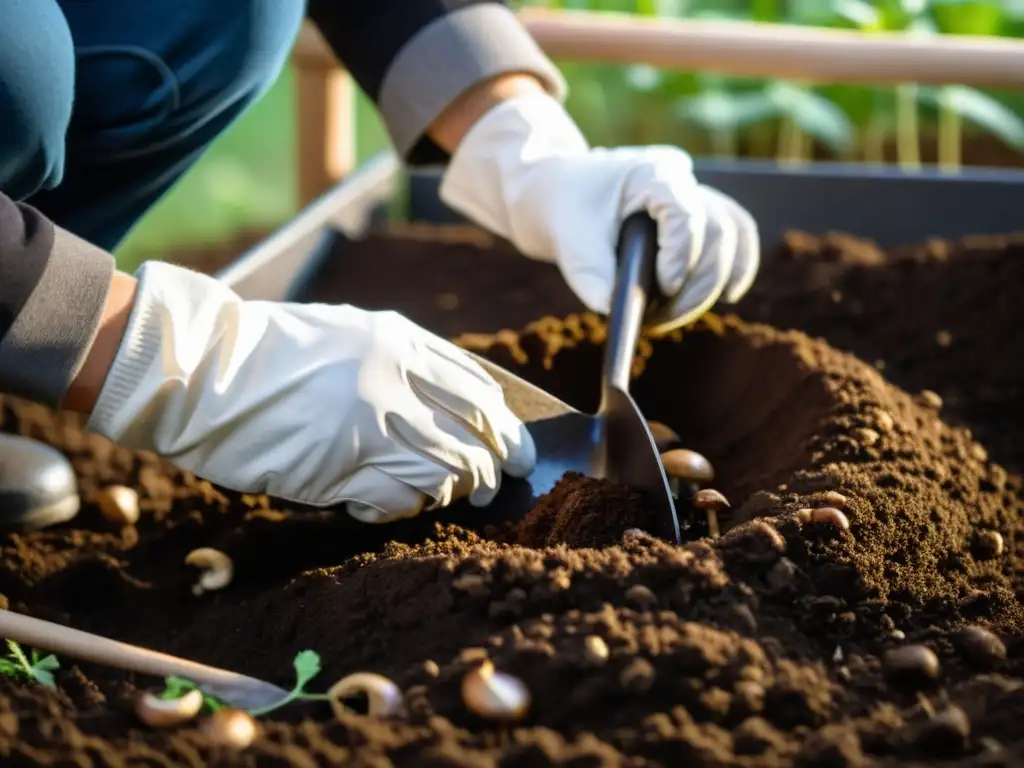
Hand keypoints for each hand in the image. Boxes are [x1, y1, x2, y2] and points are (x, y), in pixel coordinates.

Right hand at [85, 262, 534, 522]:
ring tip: (442, 497)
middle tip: (494, 487)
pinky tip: (384, 505)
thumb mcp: (352, 334)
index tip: (516, 449)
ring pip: (445, 473)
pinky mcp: (342, 467)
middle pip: (473, 436)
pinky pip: (397, 500)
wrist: (204, 370)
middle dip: (493, 467)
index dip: (506, 427)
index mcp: (401, 343)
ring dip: (451, 492)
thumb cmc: (274, 353)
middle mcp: (396, 381)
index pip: (479, 392)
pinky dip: (401, 508)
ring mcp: (371, 425)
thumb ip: (405, 362)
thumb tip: (455, 405)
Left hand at [440, 91, 758, 333]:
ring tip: (676, 314)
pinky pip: (730, 233)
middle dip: (698, 282)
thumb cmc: (561, 208)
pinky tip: (729, 294)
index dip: (681, 254)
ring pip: (731, 232)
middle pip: (717, 229)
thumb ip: (590, 274)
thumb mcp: (567, 241)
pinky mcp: (693, 214)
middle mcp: (680, 177)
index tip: (664, 288)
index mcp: (650, 172)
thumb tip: (613, 310)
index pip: (686, 213)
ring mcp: (691, 193)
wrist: (554, 191)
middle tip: (662, 318)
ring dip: (714, 281)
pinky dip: (734, 264)